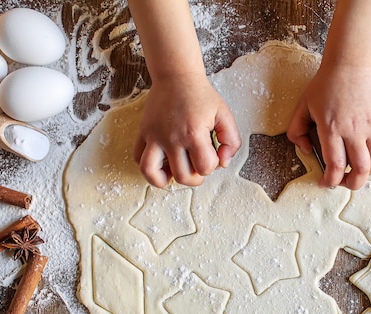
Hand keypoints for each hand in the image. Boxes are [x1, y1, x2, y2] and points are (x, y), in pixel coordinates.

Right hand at [133, 72, 240, 186]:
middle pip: (182, 176)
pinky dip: (148, 167)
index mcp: (194, 133)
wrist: (176, 76)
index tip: (212, 153)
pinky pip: (138, 158)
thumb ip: (232, 141)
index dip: (212, 165)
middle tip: (197, 165)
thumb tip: (223, 162)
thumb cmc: (201, 96)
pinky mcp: (143, 132)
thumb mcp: (224, 115)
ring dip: (165, 179)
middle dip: (194, 176)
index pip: (205, 167)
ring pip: (151, 173)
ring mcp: (154, 136)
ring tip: (174, 171)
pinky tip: (161, 161)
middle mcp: (172, 137)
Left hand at [287, 64, 370, 189]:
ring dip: (367, 173)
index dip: (330, 181)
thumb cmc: (325, 84)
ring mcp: (370, 127)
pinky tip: (366, 155)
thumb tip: (306, 150)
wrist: (350, 64)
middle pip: (360, 170)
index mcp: (332, 129)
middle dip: (351, 184)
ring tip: (356, 171)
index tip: (324, 183)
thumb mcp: (302, 106)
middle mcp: (353, 131)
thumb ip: (296, 131)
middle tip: (342, 182)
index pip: (335, 166)